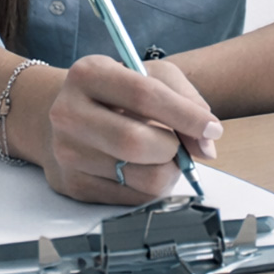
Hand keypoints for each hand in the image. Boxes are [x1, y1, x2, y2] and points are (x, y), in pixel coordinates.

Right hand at [38, 54, 222, 202]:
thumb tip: (206, 145)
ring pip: (140, 178)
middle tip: (178, 144)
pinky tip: (140, 168)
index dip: (184, 114)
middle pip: (136, 143)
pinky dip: (149, 187)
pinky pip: (131, 199)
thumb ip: (185, 99)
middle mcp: (68, 112)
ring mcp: (66, 152)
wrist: (61, 115)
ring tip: (160, 155)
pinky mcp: (72, 185)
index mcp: (88, 74)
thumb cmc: (116, 94)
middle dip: (173, 148)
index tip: (212, 128)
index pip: (143, 95)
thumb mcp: (148, 76)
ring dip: (166, 171)